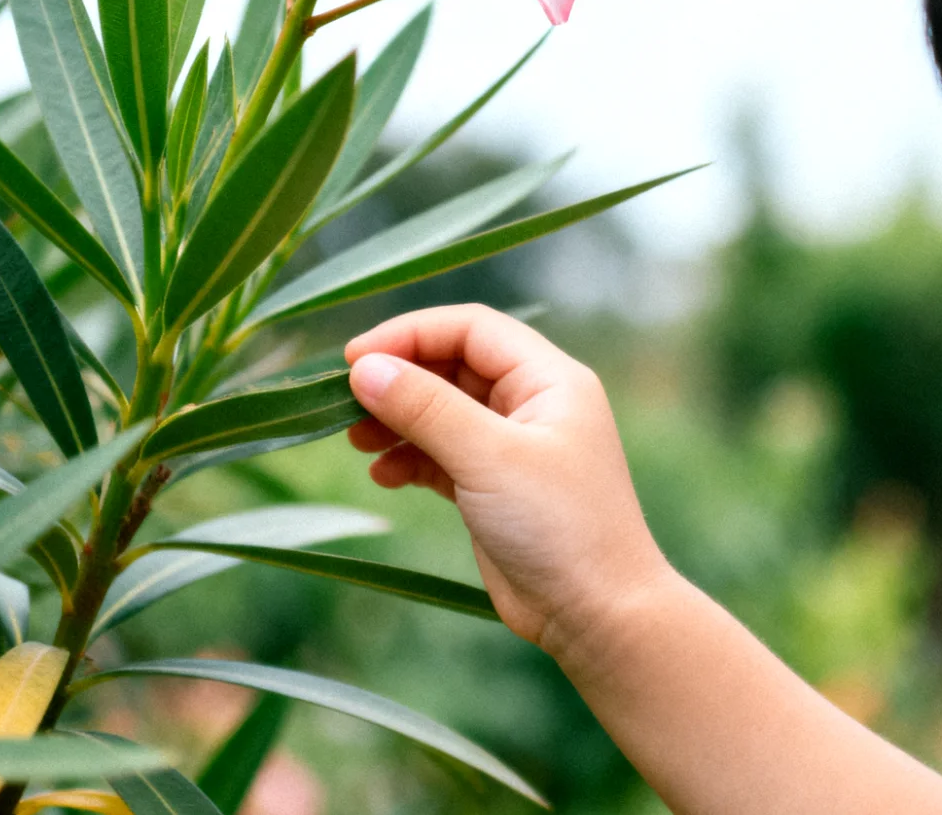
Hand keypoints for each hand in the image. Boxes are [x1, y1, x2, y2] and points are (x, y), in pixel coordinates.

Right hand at [344, 304, 671, 653]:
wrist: (597, 613)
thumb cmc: (559, 526)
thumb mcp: (489, 458)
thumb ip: (427, 408)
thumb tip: (365, 368)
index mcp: (550, 380)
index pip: (472, 329)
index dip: (411, 334)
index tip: (354, 358)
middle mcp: (535, 404)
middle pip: (453, 367)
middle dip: (399, 380)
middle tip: (344, 404)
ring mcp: (515, 447)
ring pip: (443, 412)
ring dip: (398, 420)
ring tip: (357, 442)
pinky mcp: (496, 488)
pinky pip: (443, 455)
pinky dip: (410, 459)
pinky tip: (382, 476)